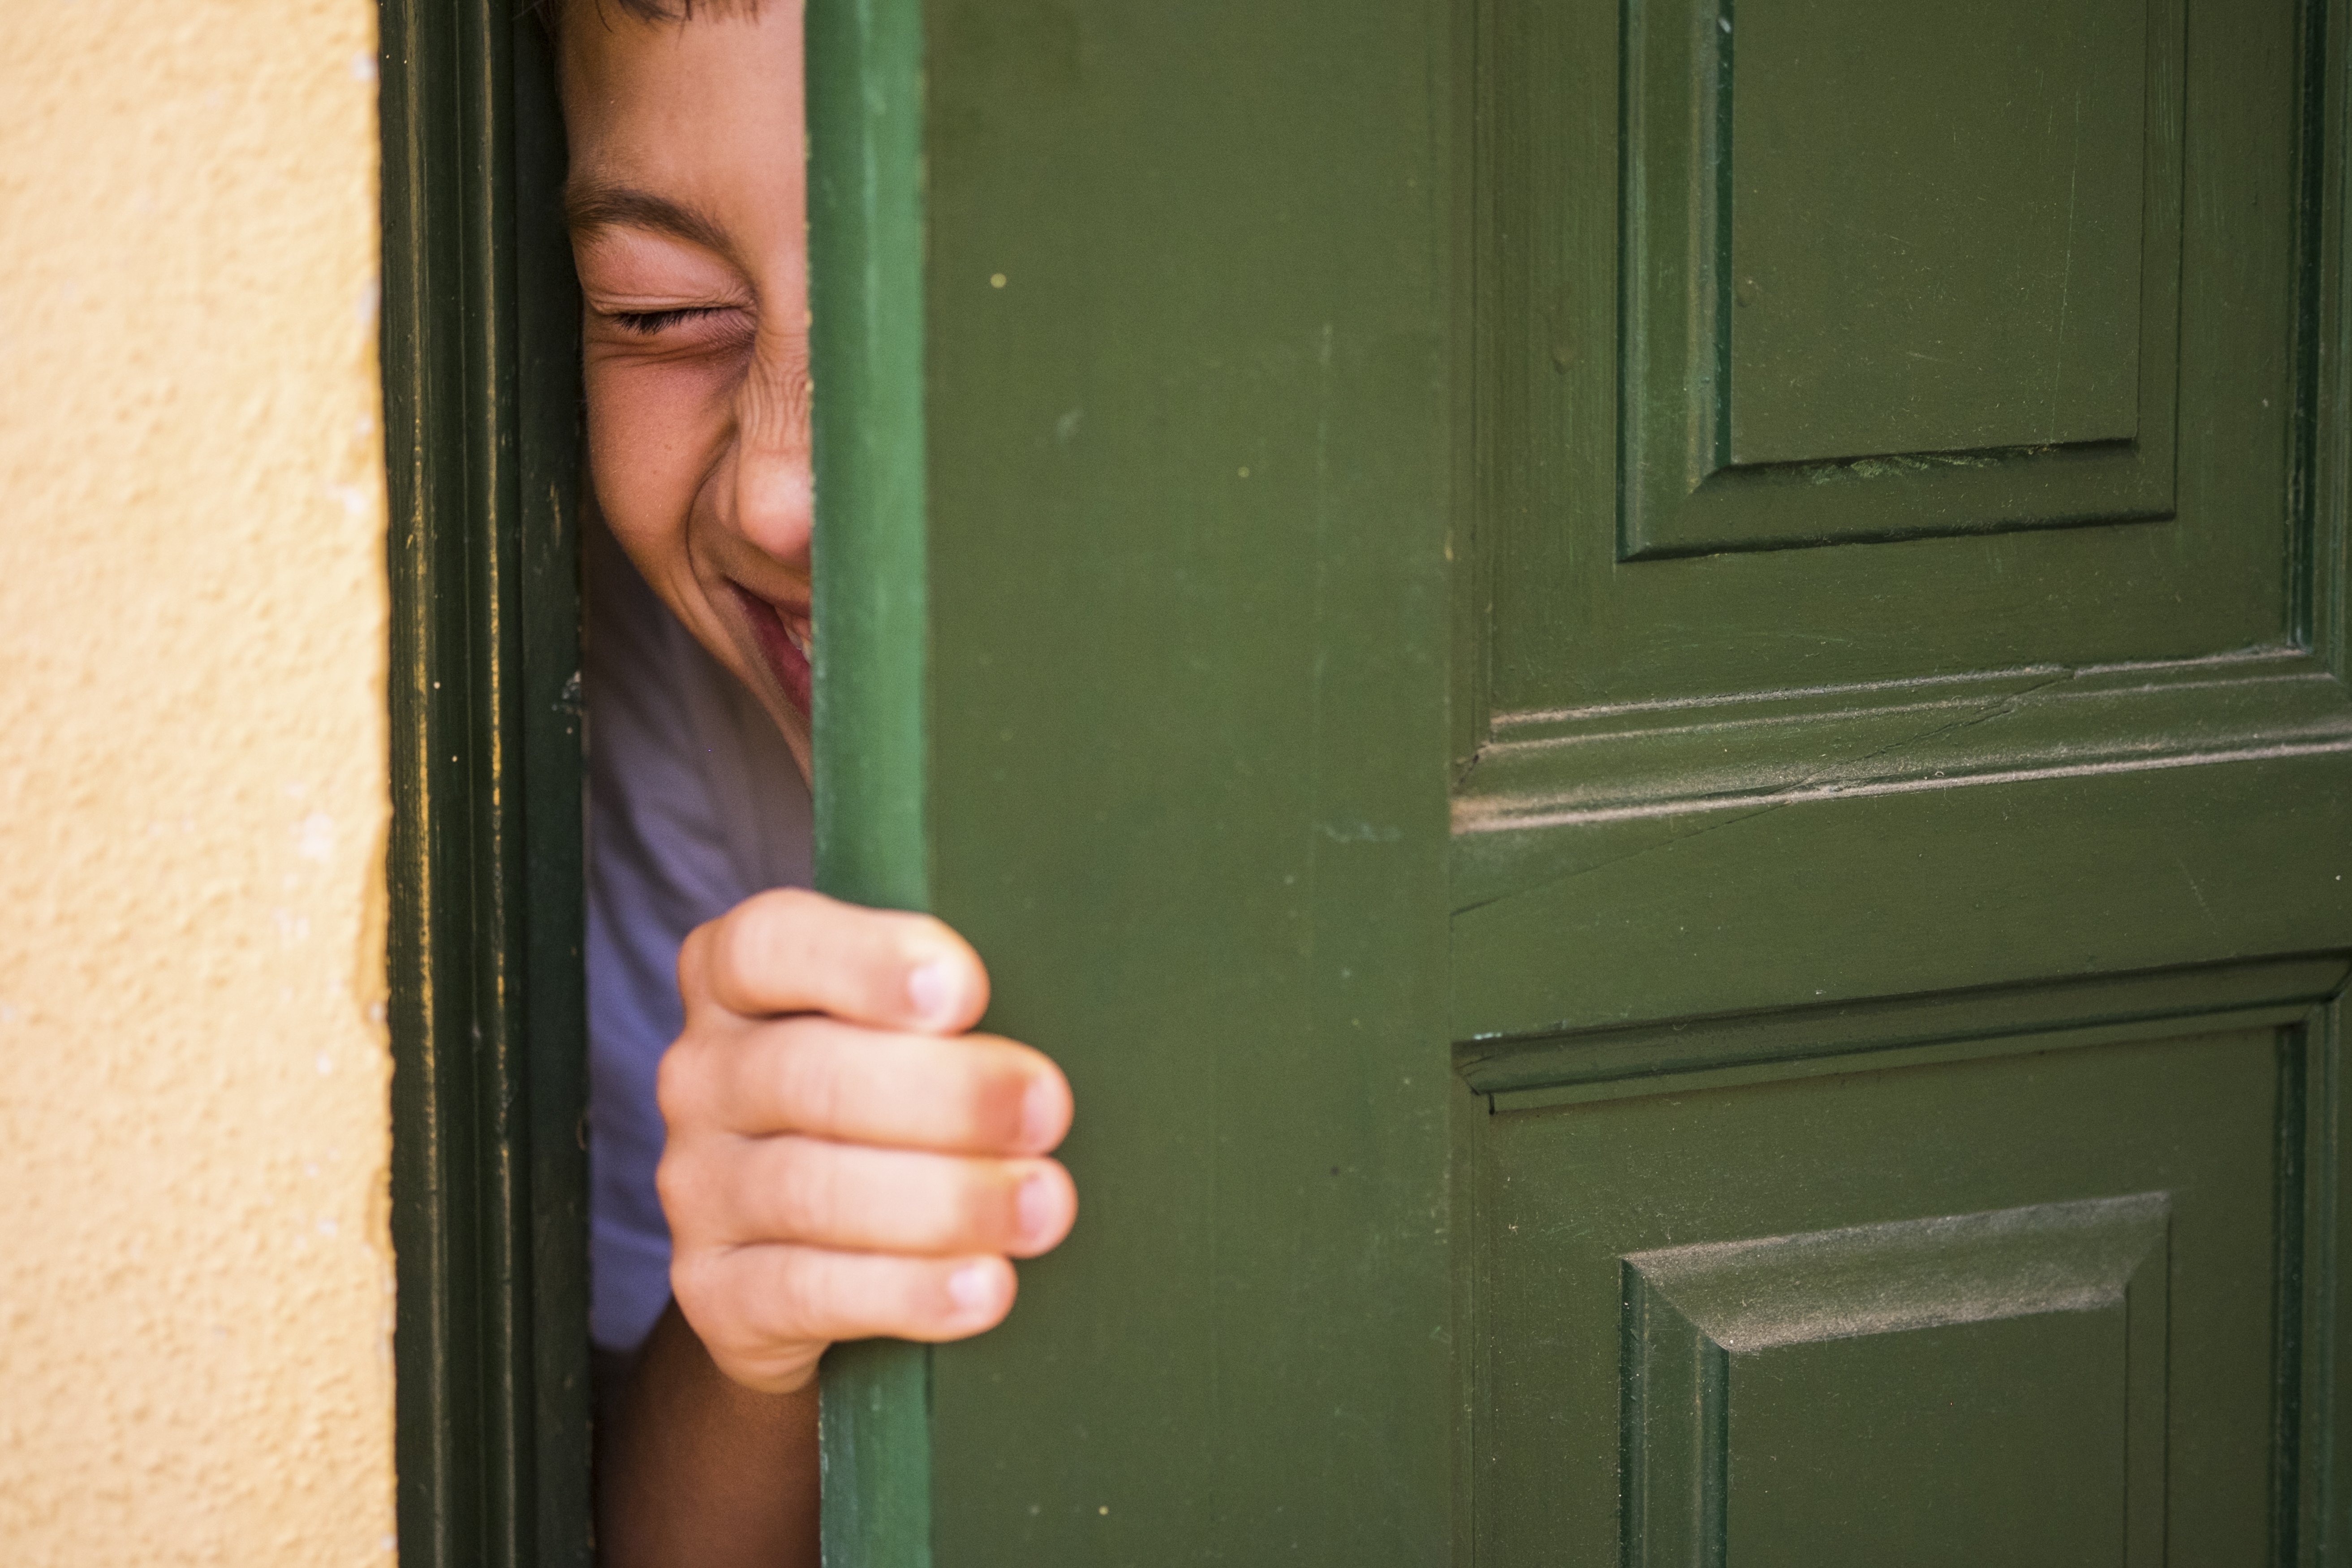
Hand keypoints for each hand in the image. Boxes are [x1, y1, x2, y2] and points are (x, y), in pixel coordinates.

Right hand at [657, 888, 1076, 1394]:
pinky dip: (906, 1291)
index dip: (865, 963)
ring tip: (1045, 1207)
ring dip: (945, 1200)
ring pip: (812, 1189)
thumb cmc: (893, 1105)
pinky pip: (804, 1292)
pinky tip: (986, 1288)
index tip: (966, 992)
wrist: (810, 1263)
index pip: (768, 945)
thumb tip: (1072, 997)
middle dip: (944, 1095)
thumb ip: (946, 1010)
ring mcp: (697, 1188)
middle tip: (1048, 1112)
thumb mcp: (904, 1033)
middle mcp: (702, 1074)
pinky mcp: (713, 1292)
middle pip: (808, 1074)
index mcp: (735, 978)